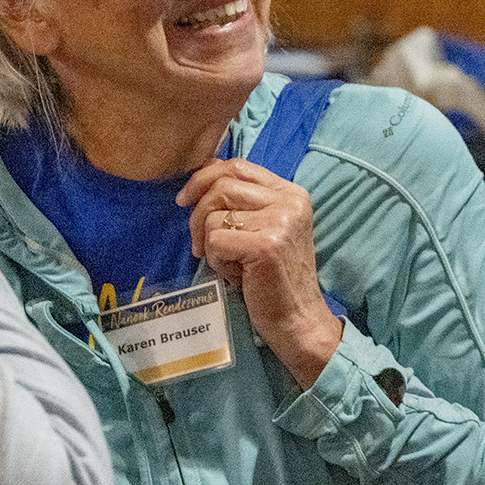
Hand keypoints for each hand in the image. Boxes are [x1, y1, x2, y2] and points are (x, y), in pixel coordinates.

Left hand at [177, 159, 341, 387]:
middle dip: (197, 214)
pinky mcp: (266, 245)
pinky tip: (235, 275)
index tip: (186, 200)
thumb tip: (205, 172)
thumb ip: (244, 201)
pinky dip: (216, 261)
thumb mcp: (266, 228)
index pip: (238, 166)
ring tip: (227, 263)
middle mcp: (289, 201)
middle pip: (222, 186)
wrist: (298, 319)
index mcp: (291, 193)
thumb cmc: (274, 277)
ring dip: (209, 243)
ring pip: (214, 215)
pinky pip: (215, 241)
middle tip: (197, 244)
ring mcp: (280, 221)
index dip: (205, 177)